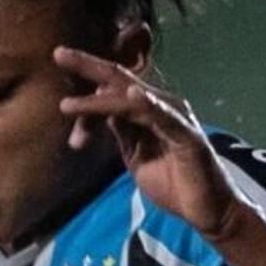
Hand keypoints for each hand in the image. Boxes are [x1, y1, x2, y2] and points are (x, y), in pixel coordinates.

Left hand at [56, 48, 238, 240]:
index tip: (60, 100)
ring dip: (98, 101)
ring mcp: (175, 117)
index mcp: (149, 109)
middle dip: (88, 66)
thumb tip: (99, 112)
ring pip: (131, 98)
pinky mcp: (186, 134)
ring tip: (68, 105)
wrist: (207, 212)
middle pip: (120, 80)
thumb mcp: (136, 155)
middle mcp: (162, 105)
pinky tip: (128, 95)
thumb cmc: (173, 184)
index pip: (113, 89)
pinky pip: (161, 115)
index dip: (85, 86)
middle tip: (58, 53)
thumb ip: (121, 131)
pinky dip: (144, 104)